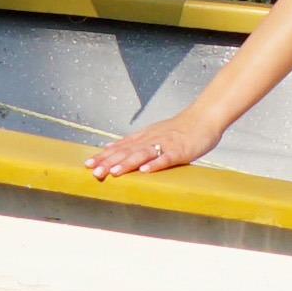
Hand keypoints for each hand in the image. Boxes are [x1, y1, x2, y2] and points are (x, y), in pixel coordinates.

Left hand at [86, 109, 222, 178]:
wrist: (204, 118)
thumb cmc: (180, 129)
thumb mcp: (154, 133)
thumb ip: (136, 142)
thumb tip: (114, 148)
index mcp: (144, 137)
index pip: (120, 146)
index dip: (104, 155)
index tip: (87, 164)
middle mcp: (151, 139)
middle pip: (127, 151)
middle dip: (109, 162)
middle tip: (94, 172)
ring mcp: (165, 145)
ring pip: (142, 154)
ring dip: (127, 163)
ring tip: (114, 172)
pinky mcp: (179, 151)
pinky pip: (165, 158)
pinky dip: (154, 164)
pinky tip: (145, 171)